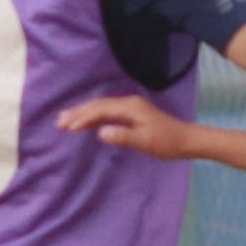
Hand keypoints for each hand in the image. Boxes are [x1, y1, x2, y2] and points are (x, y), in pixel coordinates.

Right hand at [58, 94, 196, 159]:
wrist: (187, 140)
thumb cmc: (167, 142)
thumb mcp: (145, 142)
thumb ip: (122, 136)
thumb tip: (100, 132)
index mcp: (130, 107)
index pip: (100, 109)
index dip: (82, 117)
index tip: (67, 127)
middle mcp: (128, 103)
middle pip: (98, 105)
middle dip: (78, 113)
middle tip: (59, 122)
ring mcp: (130, 107)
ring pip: (101, 107)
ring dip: (83, 113)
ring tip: (65, 120)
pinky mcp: (132, 114)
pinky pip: (108, 112)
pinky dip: (94, 116)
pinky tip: (86, 122)